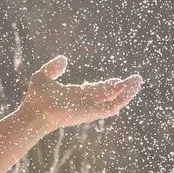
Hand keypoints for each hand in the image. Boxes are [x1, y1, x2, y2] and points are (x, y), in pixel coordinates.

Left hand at [16, 56, 141, 133]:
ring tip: (138, 81)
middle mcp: (84, 102)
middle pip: (107, 95)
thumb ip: (53, 68)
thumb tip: (64, 59)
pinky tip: (132, 88)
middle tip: (135, 80)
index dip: (106, 85)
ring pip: (114, 100)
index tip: (116, 80)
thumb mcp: (42, 77)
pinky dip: (124, 97)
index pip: (94, 91)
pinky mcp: (93, 112)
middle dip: (121, 88)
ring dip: (127, 91)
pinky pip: (113, 105)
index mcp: (74, 96)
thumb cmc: (35, 99)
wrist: (35, 113)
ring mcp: (90, 108)